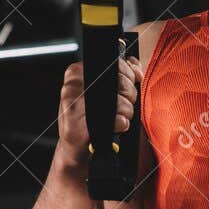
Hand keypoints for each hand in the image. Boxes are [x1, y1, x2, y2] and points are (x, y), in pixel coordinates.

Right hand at [56, 53, 141, 171]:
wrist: (73, 144)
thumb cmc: (87, 115)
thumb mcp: (98, 89)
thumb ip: (118, 73)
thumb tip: (135, 64)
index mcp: (76, 73)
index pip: (114, 65)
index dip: (129, 75)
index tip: (130, 83)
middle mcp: (73, 86)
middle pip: (120, 83)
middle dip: (130, 96)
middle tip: (123, 105)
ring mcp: (75, 106)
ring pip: (120, 102)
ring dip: (127, 112)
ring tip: (116, 117)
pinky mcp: (80, 126)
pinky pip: (116, 121)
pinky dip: (121, 124)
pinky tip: (114, 126)